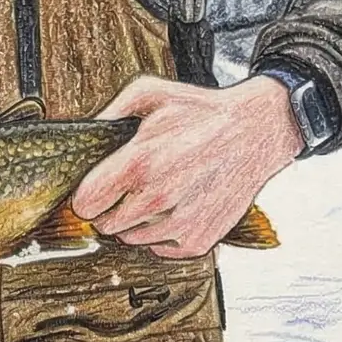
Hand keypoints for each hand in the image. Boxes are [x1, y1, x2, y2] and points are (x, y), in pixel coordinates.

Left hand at [70, 76, 302, 257]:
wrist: (256, 131)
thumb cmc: (202, 111)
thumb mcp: (151, 92)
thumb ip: (110, 111)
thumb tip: (87, 134)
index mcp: (140, 162)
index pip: (85, 204)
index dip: (86, 196)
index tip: (97, 189)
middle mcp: (159, 197)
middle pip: (106, 225)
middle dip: (109, 209)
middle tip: (128, 190)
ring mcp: (180, 222)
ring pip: (130, 240)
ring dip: (135, 222)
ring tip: (157, 194)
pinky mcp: (199, 240)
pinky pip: (159, 249)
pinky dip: (161, 235)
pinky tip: (175, 208)